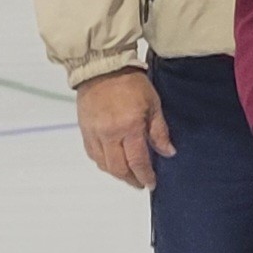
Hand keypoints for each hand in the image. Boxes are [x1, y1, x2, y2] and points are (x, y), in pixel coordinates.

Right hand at [76, 67, 174, 190]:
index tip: (151, 183)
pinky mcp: (84, 130)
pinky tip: (112, 164)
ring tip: (128, 176)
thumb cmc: (131, 83)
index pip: (137, 161)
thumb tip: (168, 152)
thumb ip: (159, 131)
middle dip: (131, 179)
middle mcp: (109, 134)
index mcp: (129, 127)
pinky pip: (93, 155)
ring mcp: (94, 133)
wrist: (103, 69)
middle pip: (118, 168)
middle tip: (140, 183)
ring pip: (103, 164)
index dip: (145, 175)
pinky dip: (103, 163)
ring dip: (116, 174)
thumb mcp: (154, 104)